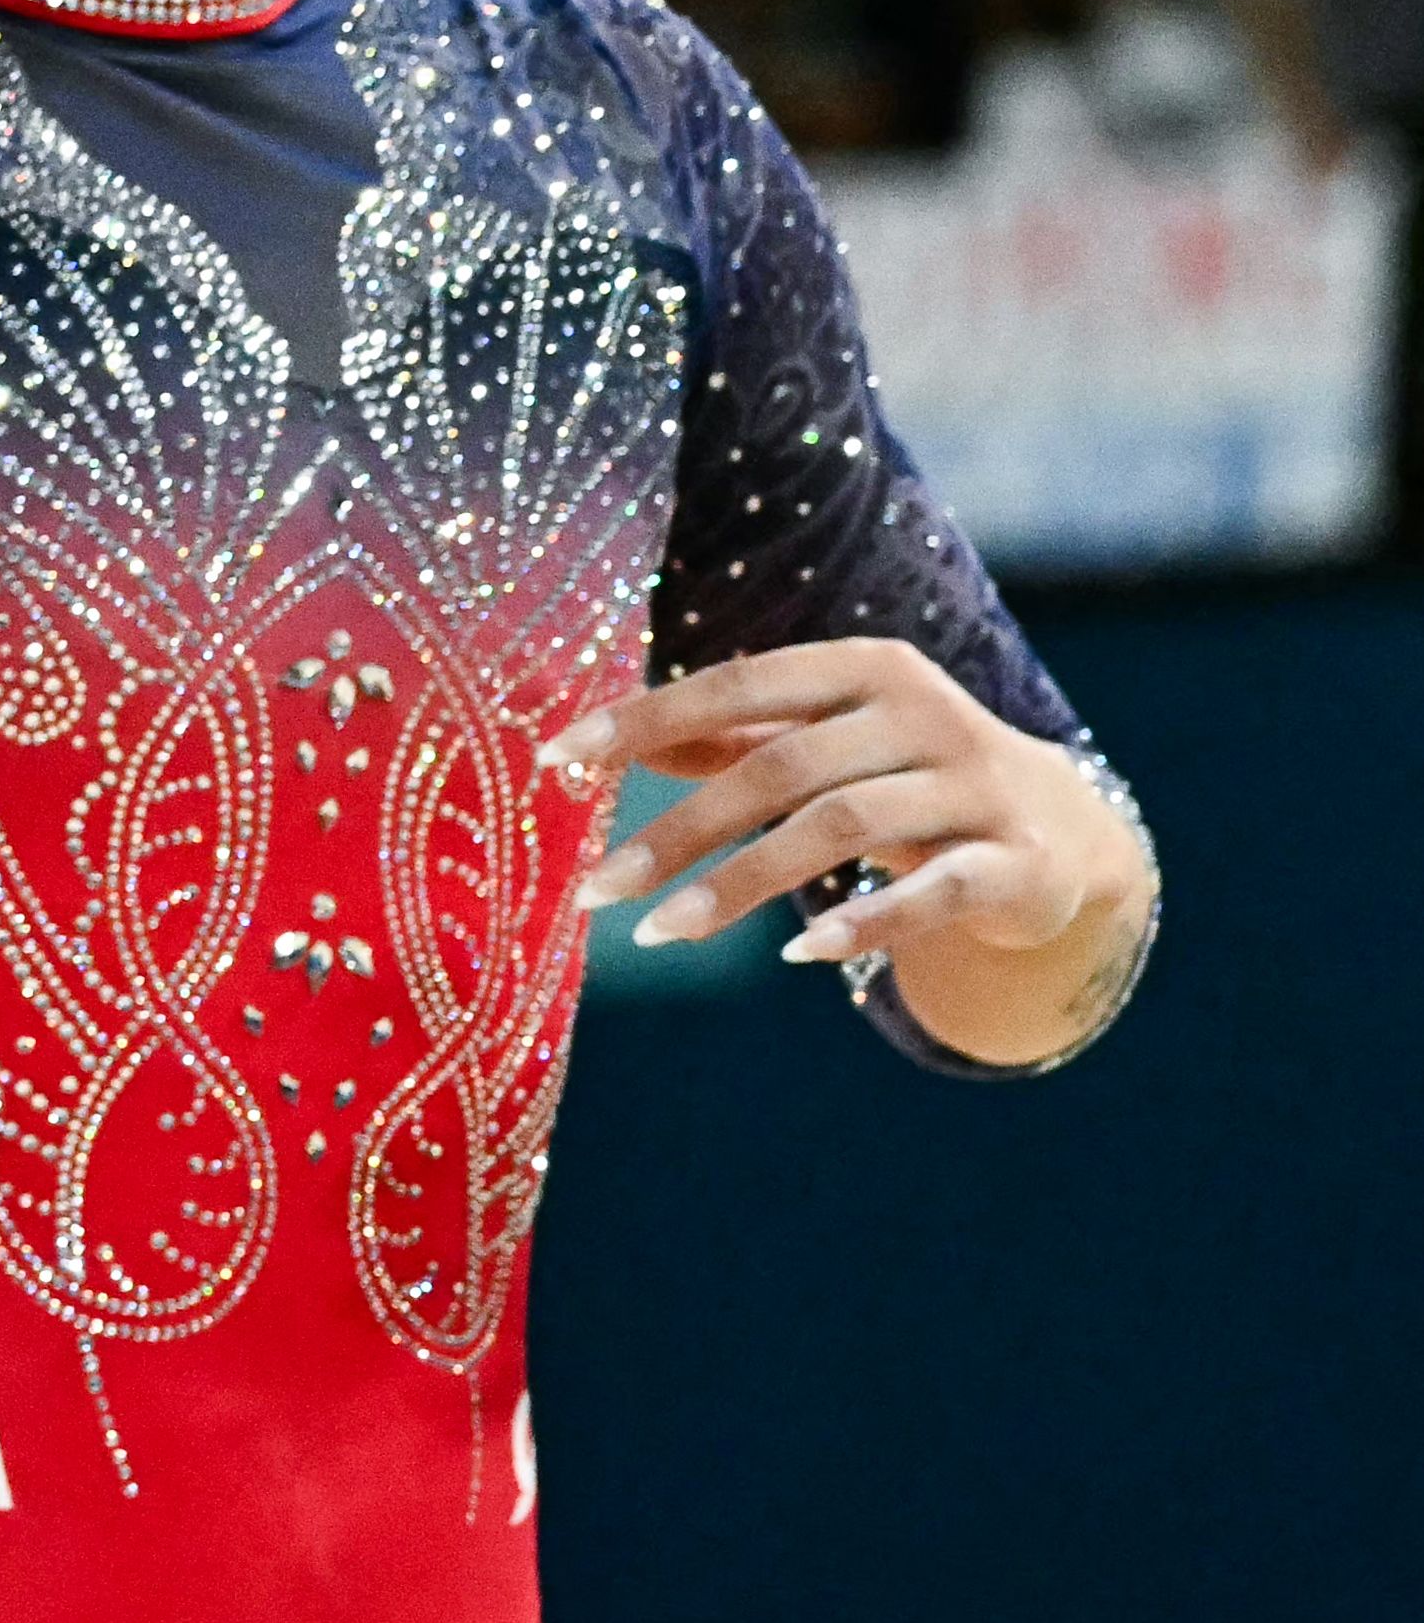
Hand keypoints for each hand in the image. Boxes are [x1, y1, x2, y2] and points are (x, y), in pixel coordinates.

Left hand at [545, 639, 1153, 1065]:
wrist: (1066, 832)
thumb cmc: (907, 778)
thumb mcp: (827, 746)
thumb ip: (730, 740)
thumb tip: (605, 746)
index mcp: (866, 669)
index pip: (739, 684)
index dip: (646, 718)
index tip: (556, 760)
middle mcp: (925, 714)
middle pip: (780, 767)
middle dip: (678, 829)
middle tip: (596, 890)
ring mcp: (978, 785)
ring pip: (841, 827)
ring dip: (740, 883)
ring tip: (659, 932)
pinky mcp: (1017, 861)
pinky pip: (932, 889)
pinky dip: (865, 919)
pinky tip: (797, 952)